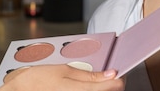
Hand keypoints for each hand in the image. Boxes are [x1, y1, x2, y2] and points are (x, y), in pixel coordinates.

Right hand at [0, 65, 124, 90]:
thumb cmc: (40, 80)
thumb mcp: (65, 71)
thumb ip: (90, 75)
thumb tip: (111, 74)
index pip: (116, 86)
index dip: (120, 77)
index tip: (119, 70)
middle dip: (110, 83)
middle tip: (106, 74)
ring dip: (101, 88)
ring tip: (93, 81)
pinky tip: (82, 87)